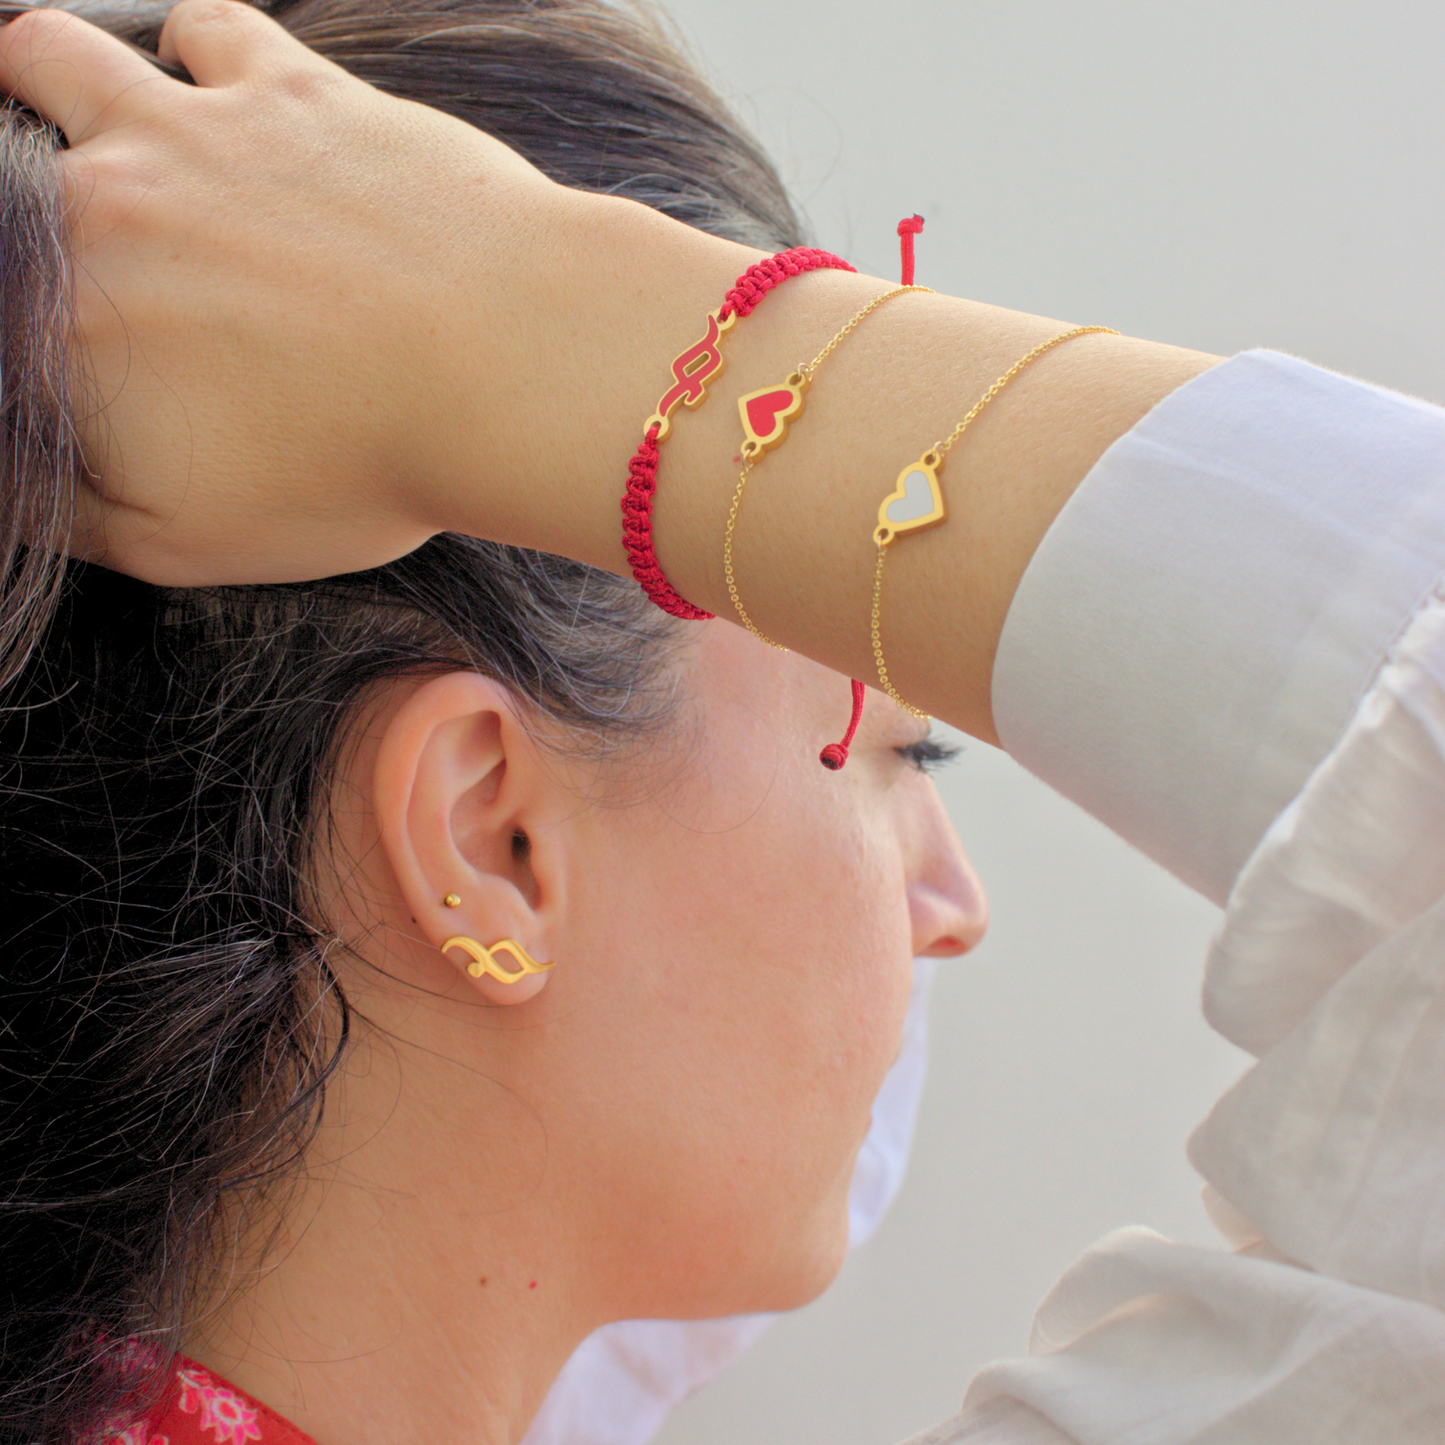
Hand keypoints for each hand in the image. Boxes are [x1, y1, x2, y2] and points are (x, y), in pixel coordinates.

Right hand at [0, 1, 570, 583]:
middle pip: (0, 179)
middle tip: (74, 244)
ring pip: (55, 60)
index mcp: (65, 325)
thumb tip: (33, 490)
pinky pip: (204, 30)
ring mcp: (190, 135)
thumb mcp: (193, 541)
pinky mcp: (287, 90)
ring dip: (45, 82)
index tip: (65, 343)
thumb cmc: (354, 467)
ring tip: (72, 112)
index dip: (23, 329)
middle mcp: (99, 210)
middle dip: (20, 214)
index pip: (2, 314)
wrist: (497, 370)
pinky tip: (207, 78)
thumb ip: (83, 515)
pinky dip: (191, 49)